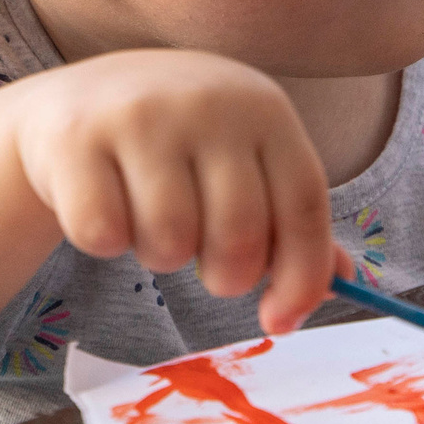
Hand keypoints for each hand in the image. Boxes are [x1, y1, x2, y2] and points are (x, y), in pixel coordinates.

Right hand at [7, 50, 352, 333]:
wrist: (79, 101)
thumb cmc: (181, 147)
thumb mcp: (245, 163)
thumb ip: (292, 220)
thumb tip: (347, 284)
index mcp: (264, 108)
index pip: (304, 204)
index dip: (302, 275)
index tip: (281, 322)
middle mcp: (209, 102)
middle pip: (240, 234)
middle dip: (226, 276)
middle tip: (203, 261)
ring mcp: (140, 114)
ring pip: (170, 241)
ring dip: (161, 255)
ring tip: (152, 220)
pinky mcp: (77, 137)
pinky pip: (103, 234)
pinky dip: (104, 241)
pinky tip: (105, 205)